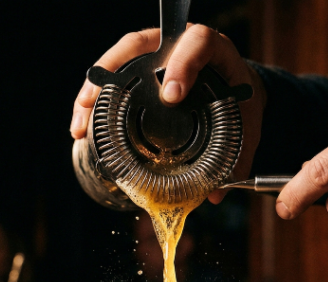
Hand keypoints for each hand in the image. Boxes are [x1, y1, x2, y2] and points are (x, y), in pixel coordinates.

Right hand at [69, 25, 266, 203]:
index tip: (171, 95)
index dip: (182, 65)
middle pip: (137, 46)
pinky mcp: (138, 68)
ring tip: (80, 125)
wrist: (237, 87)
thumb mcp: (247, 123)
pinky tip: (83, 125)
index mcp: (212, 49)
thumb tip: (216, 192)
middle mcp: (177, 44)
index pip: (195, 43)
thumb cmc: (241, 99)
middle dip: (111, 74)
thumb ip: (238, 155)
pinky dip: (93, 101)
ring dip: (92, 91)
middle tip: (96, 105)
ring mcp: (154, 53)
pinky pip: (111, 77)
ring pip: (116, 60)